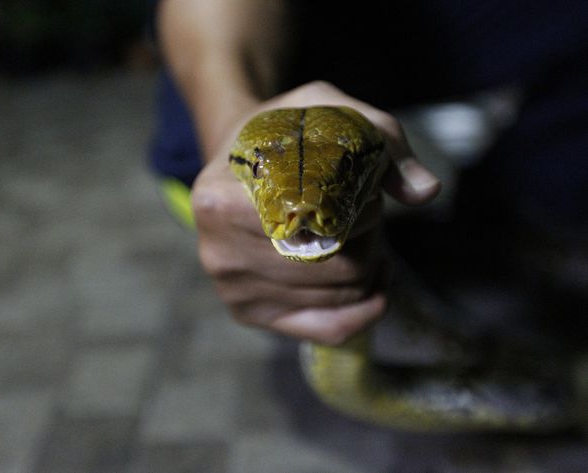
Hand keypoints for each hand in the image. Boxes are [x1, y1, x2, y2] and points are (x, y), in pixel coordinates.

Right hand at [191, 81, 440, 344]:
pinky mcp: (250, 314)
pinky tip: (374, 284)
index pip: (318, 226)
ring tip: (357, 236)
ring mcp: (233, 291)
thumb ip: (381, 138)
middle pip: (335, 268)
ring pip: (340, 296)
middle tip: (366, 215)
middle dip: (369, 240)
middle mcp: (219, 254)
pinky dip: (364, 311)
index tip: (367, 193)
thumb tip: (426, 192)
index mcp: (221, 202)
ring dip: (367, 265)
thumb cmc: (284, 137)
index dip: (360, 212)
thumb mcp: (328, 111)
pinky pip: (328, 329)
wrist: (237, 164)